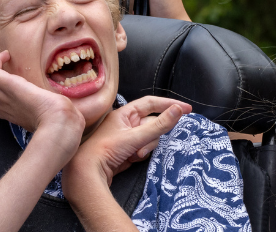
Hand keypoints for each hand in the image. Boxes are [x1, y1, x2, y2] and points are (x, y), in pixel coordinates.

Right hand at [0, 50, 84, 137]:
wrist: (60, 123)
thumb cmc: (58, 121)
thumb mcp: (44, 114)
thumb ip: (41, 109)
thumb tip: (50, 102)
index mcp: (10, 114)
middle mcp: (4, 108)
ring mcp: (5, 98)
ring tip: (2, 58)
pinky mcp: (11, 86)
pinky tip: (7, 55)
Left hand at [63, 96, 190, 192]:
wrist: (89, 173)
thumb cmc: (107, 150)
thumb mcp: (135, 137)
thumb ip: (159, 125)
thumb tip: (178, 109)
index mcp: (124, 113)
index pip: (151, 103)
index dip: (169, 104)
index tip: (187, 109)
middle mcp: (125, 123)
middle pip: (152, 123)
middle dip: (153, 135)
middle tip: (146, 146)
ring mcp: (126, 138)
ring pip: (149, 138)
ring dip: (146, 147)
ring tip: (136, 155)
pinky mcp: (127, 151)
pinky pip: (143, 148)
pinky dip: (141, 154)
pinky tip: (132, 160)